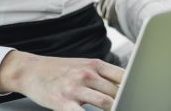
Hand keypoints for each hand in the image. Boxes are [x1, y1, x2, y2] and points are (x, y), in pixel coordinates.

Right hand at [0, 50, 123, 110]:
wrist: (29, 70)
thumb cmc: (58, 69)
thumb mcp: (82, 64)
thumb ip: (102, 73)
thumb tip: (125, 83)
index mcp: (94, 64)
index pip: (123, 76)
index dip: (134, 86)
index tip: (141, 94)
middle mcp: (87, 74)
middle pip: (116, 91)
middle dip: (125, 100)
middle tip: (132, 104)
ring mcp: (75, 88)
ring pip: (105, 102)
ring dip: (114, 108)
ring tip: (120, 109)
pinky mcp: (63, 102)